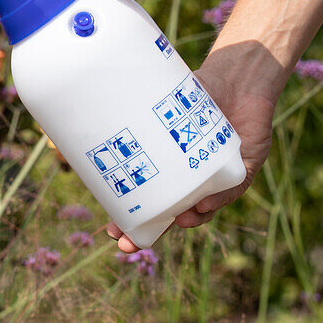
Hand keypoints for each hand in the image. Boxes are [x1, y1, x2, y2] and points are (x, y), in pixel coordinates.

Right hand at [106, 54, 276, 252]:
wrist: (236, 76)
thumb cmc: (192, 91)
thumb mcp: (155, 104)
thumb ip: (128, 114)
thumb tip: (80, 119)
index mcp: (170, 169)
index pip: (149, 203)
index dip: (132, 221)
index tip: (113, 233)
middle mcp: (193, 179)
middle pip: (171, 216)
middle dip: (152, 235)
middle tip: (129, 245)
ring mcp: (217, 177)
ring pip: (203, 208)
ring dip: (190, 219)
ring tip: (178, 221)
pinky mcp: (243, 168)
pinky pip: (231, 190)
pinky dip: (219, 199)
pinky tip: (204, 203)